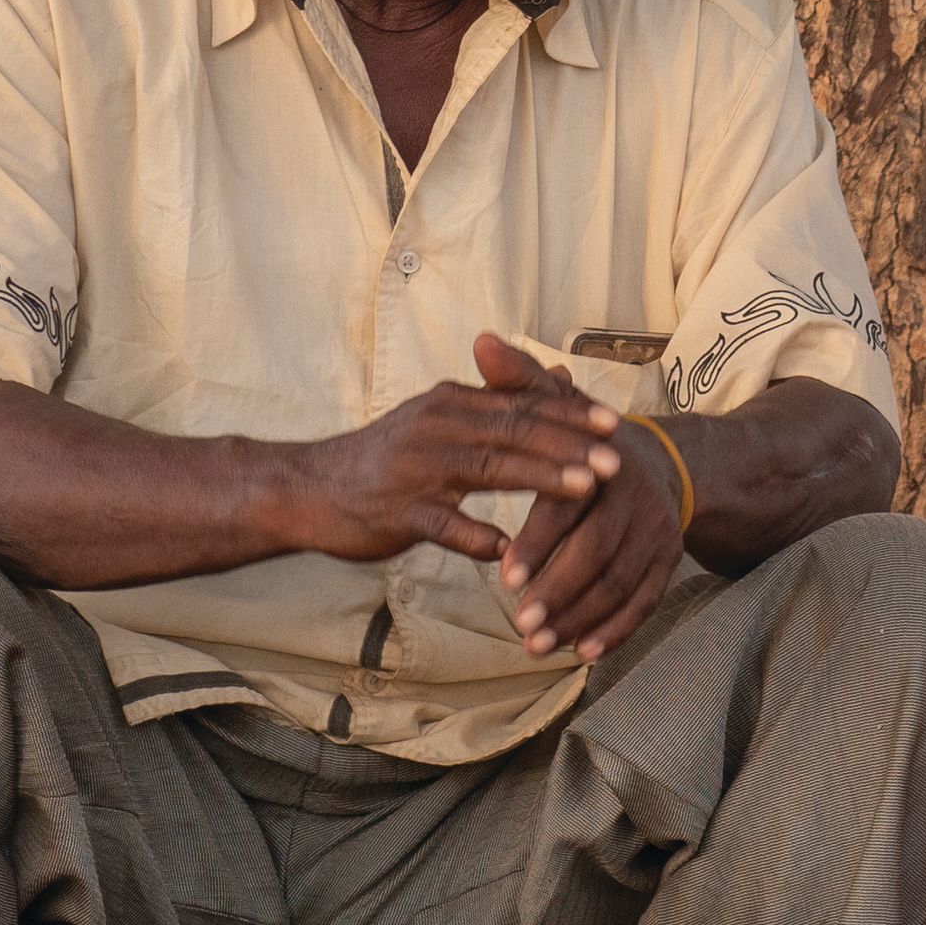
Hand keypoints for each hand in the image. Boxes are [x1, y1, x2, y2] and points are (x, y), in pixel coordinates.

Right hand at [290, 332, 621, 567]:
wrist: (309, 488)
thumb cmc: (388, 458)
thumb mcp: (444, 417)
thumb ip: (503, 402)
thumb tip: (562, 373)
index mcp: (453, 403)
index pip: (521, 404)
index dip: (569, 415)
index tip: (615, 424)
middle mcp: (438, 427)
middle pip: (514, 432)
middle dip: (569, 446)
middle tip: (616, 460)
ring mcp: (417, 470)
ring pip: (488, 470)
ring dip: (540, 479)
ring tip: (585, 489)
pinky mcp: (398, 512)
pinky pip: (443, 525)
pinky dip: (475, 537)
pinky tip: (509, 551)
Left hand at [493, 347, 687, 663]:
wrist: (666, 465)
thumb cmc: (592, 441)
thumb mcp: (559, 404)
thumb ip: (519, 382)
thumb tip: (482, 341)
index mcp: (607, 465)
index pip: (571, 507)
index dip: (540, 541)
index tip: (506, 574)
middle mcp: (639, 502)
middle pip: (598, 553)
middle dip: (559, 591)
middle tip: (519, 624)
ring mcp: (658, 536)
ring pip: (621, 584)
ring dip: (580, 617)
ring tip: (537, 645)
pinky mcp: (667, 565)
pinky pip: (645, 603)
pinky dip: (617, 630)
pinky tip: (583, 653)